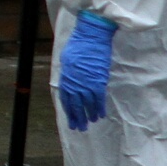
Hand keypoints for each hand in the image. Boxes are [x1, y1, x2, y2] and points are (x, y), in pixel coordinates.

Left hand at [56, 12, 115, 129]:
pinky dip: (99, 108)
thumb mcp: (67, 60)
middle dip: (77, 118)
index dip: (69, 111)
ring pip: (87, 104)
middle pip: (75, 105)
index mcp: (66, 78)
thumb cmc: (78, 45)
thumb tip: (70, 84)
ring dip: (88, 115)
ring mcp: (86, 83)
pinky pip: (98, 99)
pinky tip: (100, 115)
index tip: (71, 120)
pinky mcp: (98, 81)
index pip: (66, 99)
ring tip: (90, 123)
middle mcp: (74, 83)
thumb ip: (68, 74)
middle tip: (80, 128)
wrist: (90, 37)